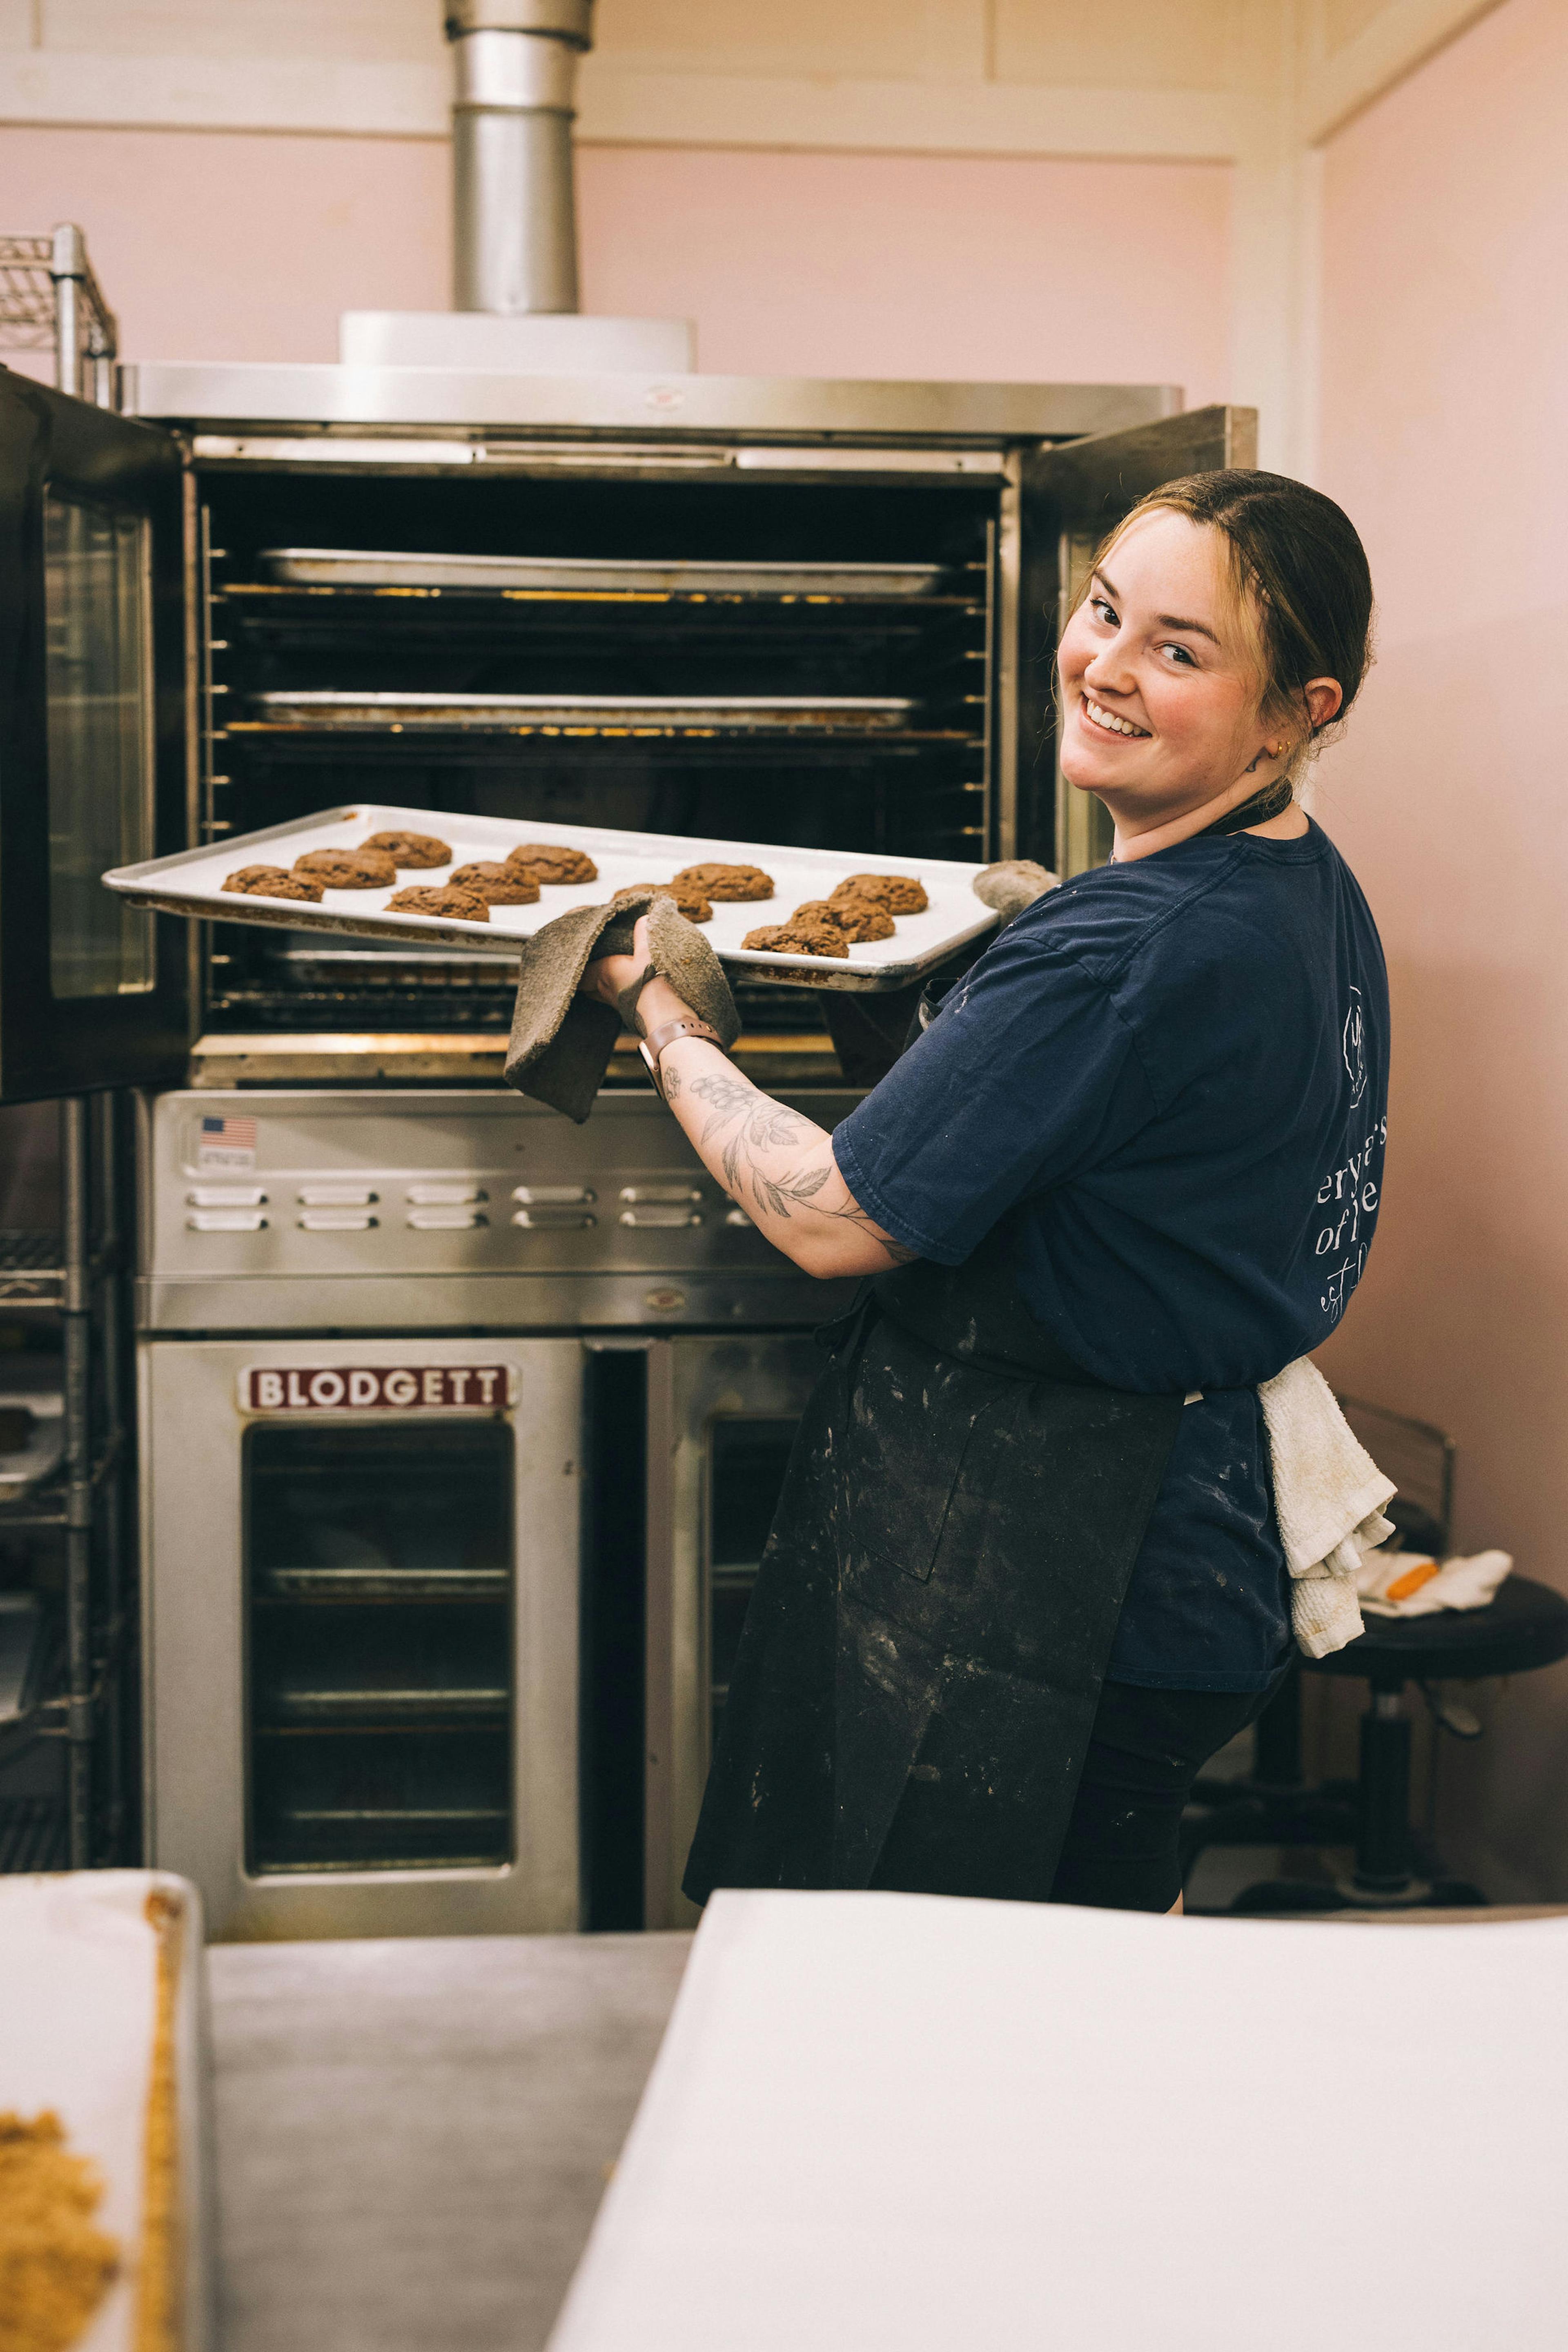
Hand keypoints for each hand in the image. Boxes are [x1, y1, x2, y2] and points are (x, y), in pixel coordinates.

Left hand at [581, 915, 695, 1037]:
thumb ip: (644, 933)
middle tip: (588, 964)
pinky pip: (614, 1001)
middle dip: (584, 977)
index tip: (573, 958)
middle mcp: (605, 990)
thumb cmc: (653, 982)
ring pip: (599, 994)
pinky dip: (615, 994)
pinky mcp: (628, 1013)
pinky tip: (626, 988)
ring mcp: (616, 1004)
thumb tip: (644, 917)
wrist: (667, 1016)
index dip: (574, 965)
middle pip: (585, 985)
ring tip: (605, 975)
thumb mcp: (649, 951)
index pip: (579, 971)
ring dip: (599, 986)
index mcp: (603, 972)